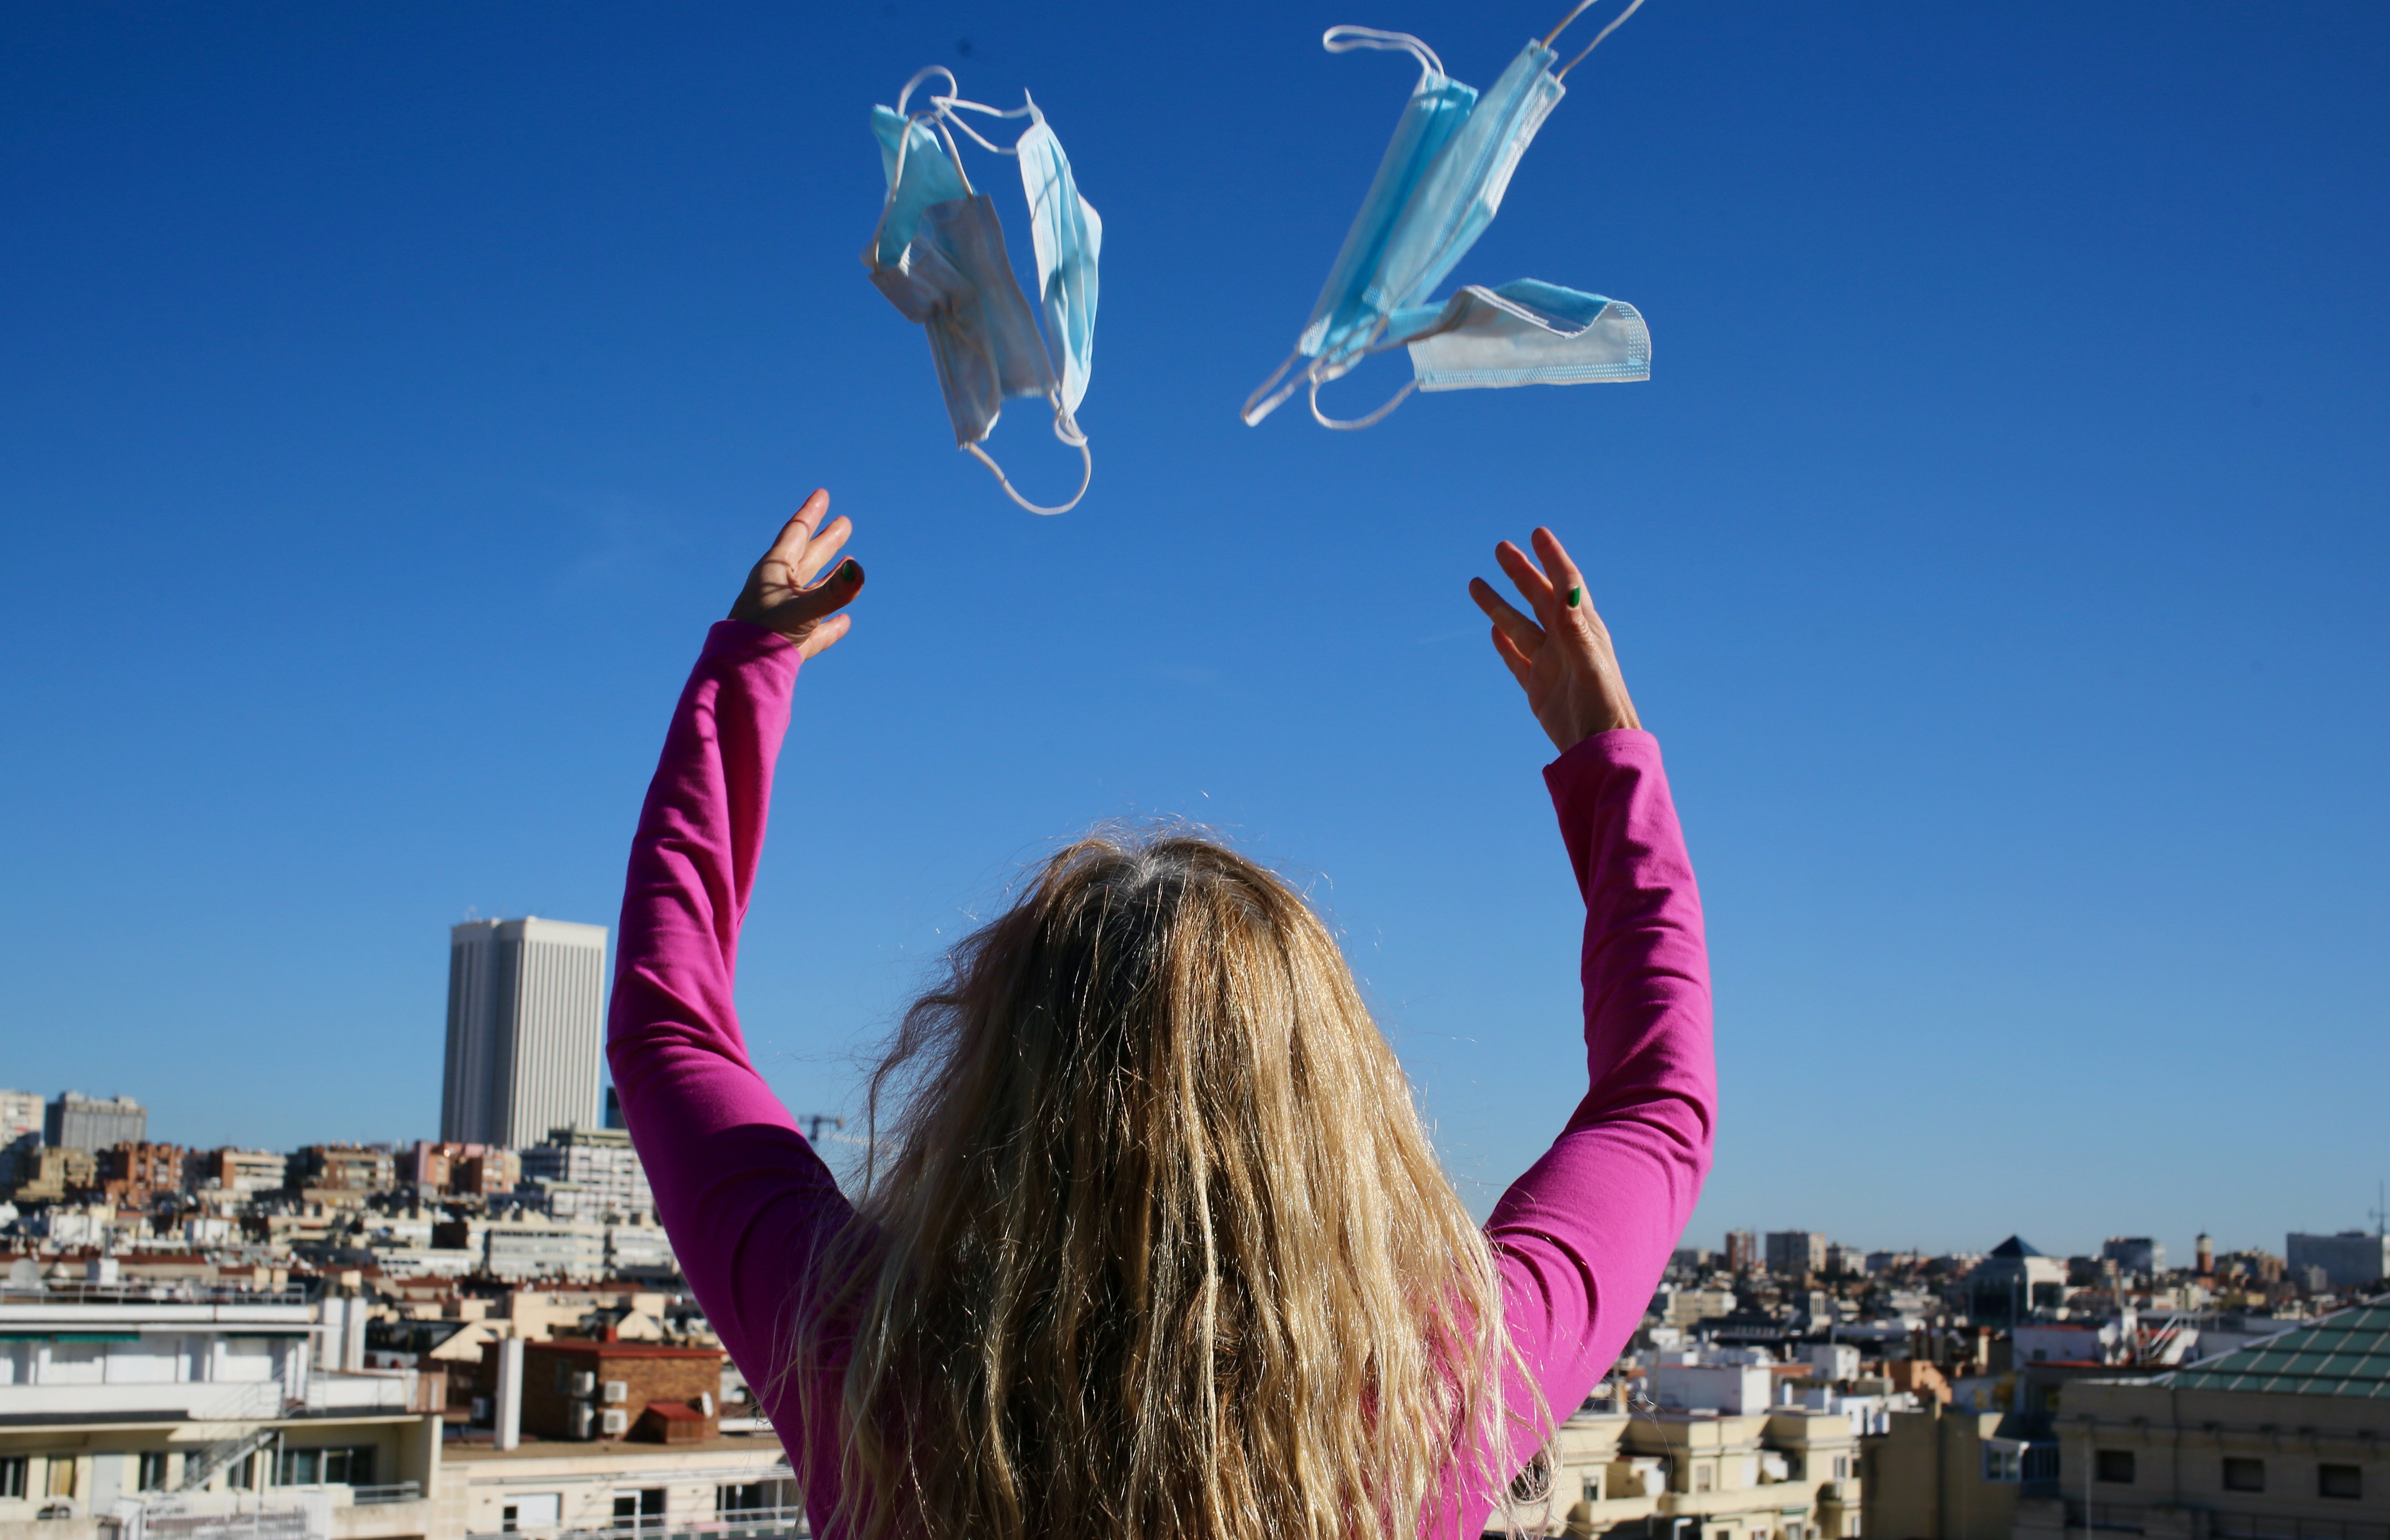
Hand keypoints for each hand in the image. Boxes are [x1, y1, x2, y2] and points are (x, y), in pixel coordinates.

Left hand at [728, 490, 863, 659]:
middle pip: (808, 557)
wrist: (740, 675)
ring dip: (830, 575)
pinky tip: (845, 622)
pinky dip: (832, 625)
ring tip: (848, 561)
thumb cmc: (764, 636)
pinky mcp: (792, 642)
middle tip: (845, 522)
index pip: (796, 534)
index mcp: (774, 572)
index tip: (823, 495)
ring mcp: (785, 616)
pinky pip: (817, 629)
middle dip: (827, 540)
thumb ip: (832, 593)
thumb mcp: (802, 610)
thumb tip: (858, 570)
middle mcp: (779, 590)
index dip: (811, 514)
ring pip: (813, 589)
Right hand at [1468, 527, 1639, 753]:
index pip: (1567, 585)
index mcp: (1583, 630)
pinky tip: (1492, 630)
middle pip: (1538, 598)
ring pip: (1519, 625)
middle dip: (1521, 573)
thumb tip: (1567, 589)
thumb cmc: (1604, 706)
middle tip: (1500, 548)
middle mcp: (1566, 642)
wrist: (1599, 748)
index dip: (1553, 558)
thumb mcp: (1590, 664)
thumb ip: (1576, 628)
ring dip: (1499, 604)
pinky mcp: (1537, 688)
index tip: (1538, 533)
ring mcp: (1550, 664)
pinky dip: (1504, 644)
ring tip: (1475, 582)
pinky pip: (1517, 659)